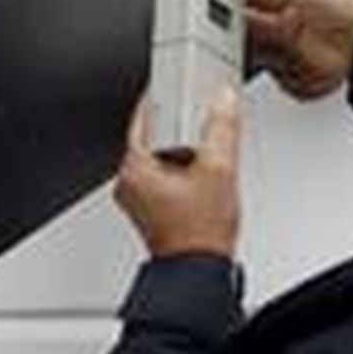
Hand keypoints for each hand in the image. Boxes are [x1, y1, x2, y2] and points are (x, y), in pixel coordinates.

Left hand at [114, 88, 241, 257]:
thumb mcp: (219, 170)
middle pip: (151, 134)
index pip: (142, 116)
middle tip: (198, 111)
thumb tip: (223, 99)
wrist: (198, 271)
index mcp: (135, 168)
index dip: (161, 96)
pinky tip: (202, 169)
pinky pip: (162, 174)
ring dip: (180, 145)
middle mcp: (129, 182)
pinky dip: (180, 165)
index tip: (174, 82)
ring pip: (158, 155)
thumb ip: (222, 128)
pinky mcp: (151, 208)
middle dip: (175, 121)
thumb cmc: (199, 234)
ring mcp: (138, 197)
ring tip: (205, 144)